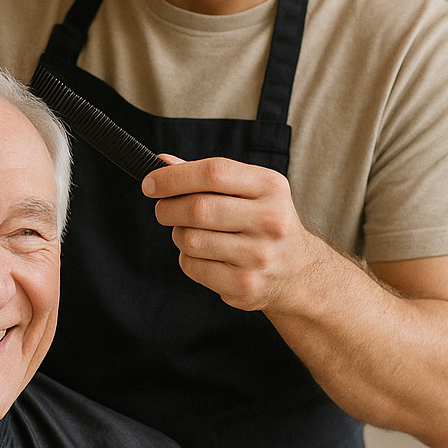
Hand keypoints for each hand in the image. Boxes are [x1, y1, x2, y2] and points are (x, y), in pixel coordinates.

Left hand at [142, 156, 327, 312]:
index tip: (150, 182)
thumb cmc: (263, 221)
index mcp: (270, 186)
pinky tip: (204, 256)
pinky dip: (188, 259)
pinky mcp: (245, 285)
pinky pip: (193, 267)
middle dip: (168, 208)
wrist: (298, 272)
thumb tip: (162, 162)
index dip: (174, 176)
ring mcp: (259, 255)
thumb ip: (208, 176)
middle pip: (198, 208)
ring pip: (191, 240)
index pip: (213, 172)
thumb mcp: (249, 190)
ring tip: (190, 233)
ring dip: (179, 235)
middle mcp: (270, 220)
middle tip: (163, 209)